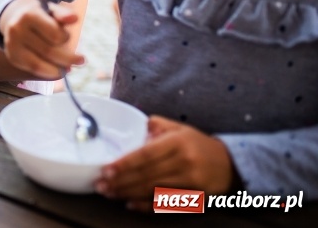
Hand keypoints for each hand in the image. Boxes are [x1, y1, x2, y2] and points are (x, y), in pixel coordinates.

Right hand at [0, 0, 82, 77]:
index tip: (68, 38)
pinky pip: (31, 69)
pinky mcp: (12, 56)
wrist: (14, 17)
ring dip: (57, 70)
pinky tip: (56, 72)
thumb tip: (74, 19)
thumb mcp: (51, 10)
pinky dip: (46, 72)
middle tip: (81, 61)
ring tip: (69, 69)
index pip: (54, 34)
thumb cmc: (39, 14)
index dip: (65, 38)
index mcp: (29, 15)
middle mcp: (17, 30)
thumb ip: (63, 14)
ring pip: (38, 64)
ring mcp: (11, 45)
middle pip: (48, 51)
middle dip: (68, 58)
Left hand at [95, 115, 235, 211]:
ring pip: (153, 190)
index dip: (124, 163)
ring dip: (128, 193)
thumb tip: (133, 126)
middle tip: (100, 185)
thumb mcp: (178, 128)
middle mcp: (185, 162)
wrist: (231, 164)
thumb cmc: (197, 144)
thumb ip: (155, 125)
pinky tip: (130, 204)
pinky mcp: (195, 198)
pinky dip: (146, 205)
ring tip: (109, 193)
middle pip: (146, 175)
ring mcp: (191, 182)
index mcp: (178, 142)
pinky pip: (166, 203)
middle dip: (120, 181)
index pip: (146, 154)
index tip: (106, 169)